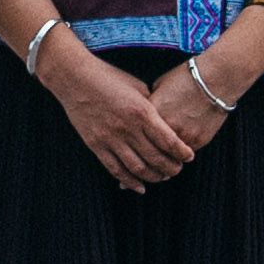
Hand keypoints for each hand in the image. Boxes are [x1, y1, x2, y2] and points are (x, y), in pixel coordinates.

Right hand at [40, 35, 198, 194]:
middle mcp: (127, 128)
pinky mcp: (95, 145)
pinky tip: (140, 187)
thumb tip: (166, 122)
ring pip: (138, 169)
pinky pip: (115, 170)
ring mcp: (110, 138)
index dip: (182, 153)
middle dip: (172, 168)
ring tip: (162, 177)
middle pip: (156, 158)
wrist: (73, 77)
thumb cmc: (108, 77)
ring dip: (154, 177)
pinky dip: (130, 182)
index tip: (189, 157)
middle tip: (178, 169)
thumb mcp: (138, 86)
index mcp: (141, 111)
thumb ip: (153, 106)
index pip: (169, 141)